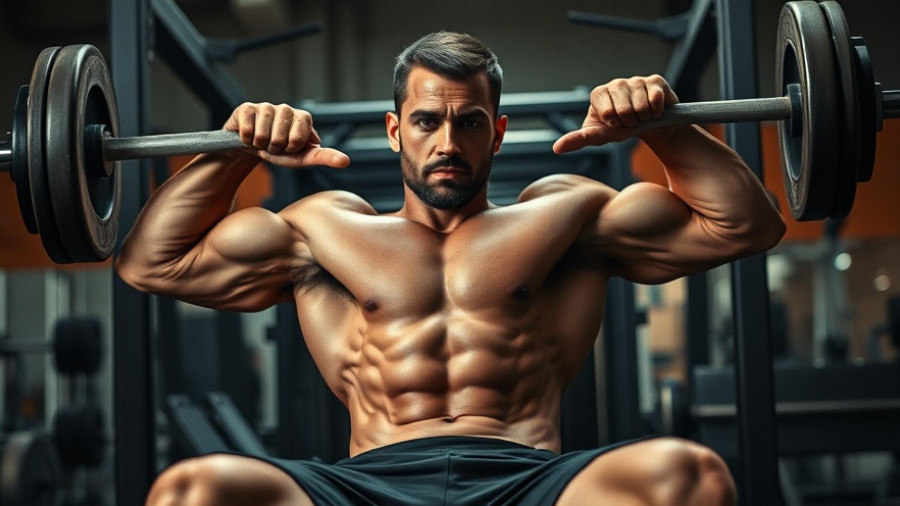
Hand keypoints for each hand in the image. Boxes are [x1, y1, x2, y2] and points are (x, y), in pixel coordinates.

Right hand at [224, 102, 349, 167]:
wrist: (252, 147)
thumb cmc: (281, 151)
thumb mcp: (303, 157)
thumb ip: (325, 157)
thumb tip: (346, 161)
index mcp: (303, 118)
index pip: (298, 139)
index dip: (290, 149)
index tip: (288, 148)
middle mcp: (286, 108)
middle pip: (279, 138)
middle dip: (274, 149)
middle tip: (273, 145)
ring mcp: (266, 106)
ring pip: (263, 136)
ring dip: (260, 145)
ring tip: (262, 141)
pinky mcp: (247, 108)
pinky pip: (247, 131)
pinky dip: (247, 140)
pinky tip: (250, 135)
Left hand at [553, 75, 678, 153]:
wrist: (649, 125)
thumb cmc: (621, 128)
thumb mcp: (600, 135)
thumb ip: (578, 139)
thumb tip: (556, 148)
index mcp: (599, 94)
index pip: (607, 113)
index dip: (614, 124)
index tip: (614, 124)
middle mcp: (616, 83)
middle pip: (624, 110)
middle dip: (629, 122)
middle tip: (630, 121)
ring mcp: (636, 80)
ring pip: (641, 107)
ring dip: (643, 118)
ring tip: (641, 116)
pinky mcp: (655, 81)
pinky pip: (655, 100)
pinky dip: (656, 111)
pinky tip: (654, 110)